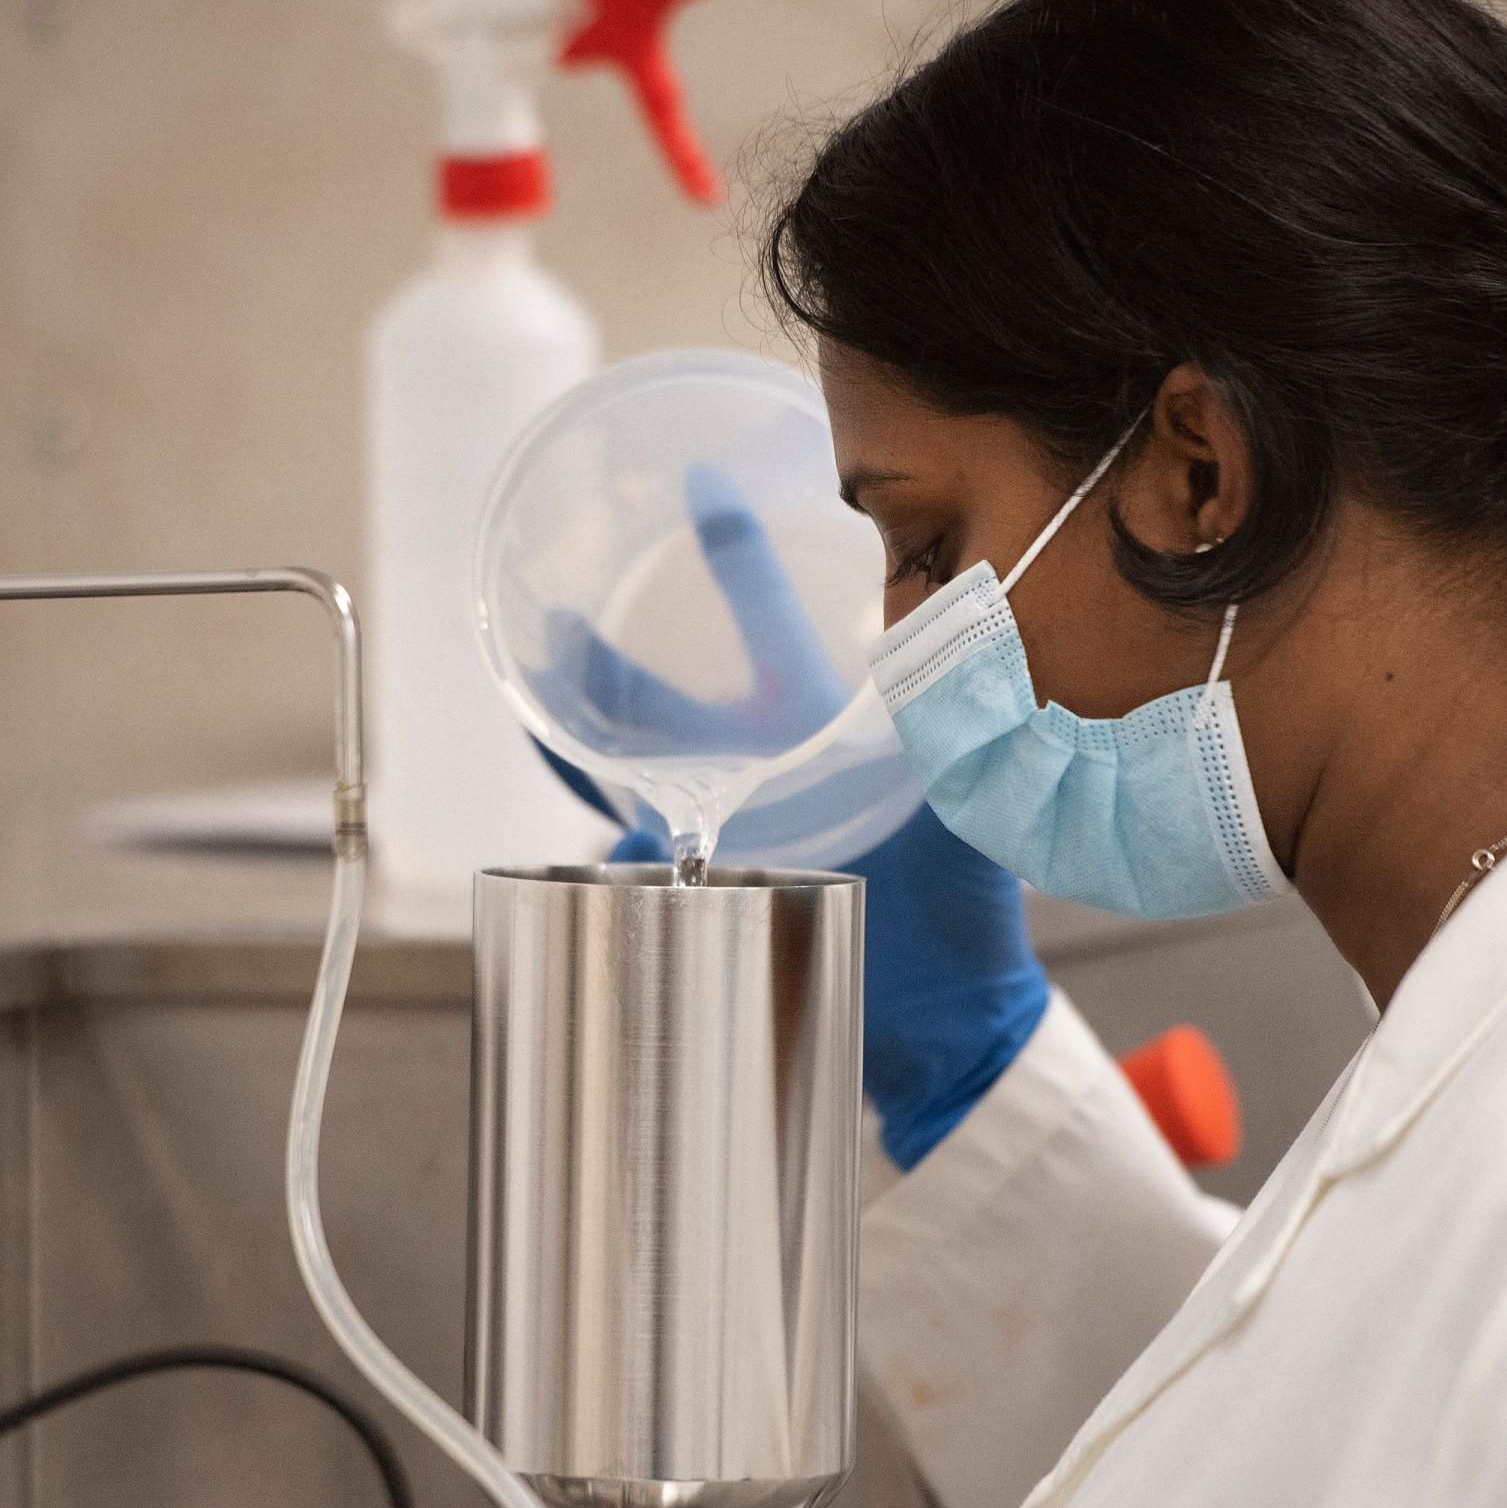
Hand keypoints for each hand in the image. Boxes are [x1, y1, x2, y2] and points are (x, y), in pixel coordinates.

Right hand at [534, 471, 1048, 1168]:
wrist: (945, 1029)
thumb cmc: (965, 917)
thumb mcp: (967, 808)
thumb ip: (968, 738)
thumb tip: (965, 667)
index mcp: (827, 733)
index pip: (770, 623)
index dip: (736, 553)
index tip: (708, 478)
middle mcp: (766, 774)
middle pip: (668, 696)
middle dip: (609, 656)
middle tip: (557, 606)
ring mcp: (732, 838)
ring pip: (638, 771)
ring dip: (586, 740)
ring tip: (538, 695)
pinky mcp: (714, 902)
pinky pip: (647, 865)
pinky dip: (623, 851)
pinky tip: (615, 834)